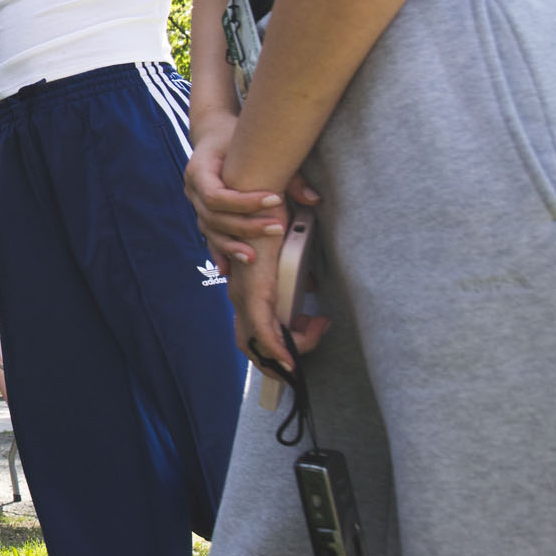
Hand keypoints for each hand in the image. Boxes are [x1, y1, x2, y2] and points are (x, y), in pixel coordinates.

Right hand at [185, 122, 295, 266]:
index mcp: (199, 170)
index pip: (215, 195)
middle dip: (245, 226)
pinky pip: (209, 237)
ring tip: (255, 258)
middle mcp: (191, 190)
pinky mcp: (203, 215)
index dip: (243, 202)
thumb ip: (284, 173)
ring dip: (232, 245)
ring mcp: (194, 205)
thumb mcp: (255, 144)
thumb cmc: (233, 136)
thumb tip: (313, 199)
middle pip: (212, 217)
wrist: (212, 134)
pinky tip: (228, 271)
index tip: (275, 199)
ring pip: (209, 231)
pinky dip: (220, 253)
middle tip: (277, 229)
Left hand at [223, 232, 328, 375]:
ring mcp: (243, 296)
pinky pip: (264, 331)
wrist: (257, 196)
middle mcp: (239, 296)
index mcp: (245, 289)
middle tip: (310, 342)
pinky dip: (278, 349)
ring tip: (316, 331)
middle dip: (279, 357)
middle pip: (252, 344)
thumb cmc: (271, 220)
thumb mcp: (286, 255)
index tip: (309, 331)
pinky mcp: (254, 291)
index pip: (254, 331)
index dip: (277, 344)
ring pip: (261, 342)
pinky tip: (292, 359)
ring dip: (291, 348)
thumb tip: (310, 286)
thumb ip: (296, 274)